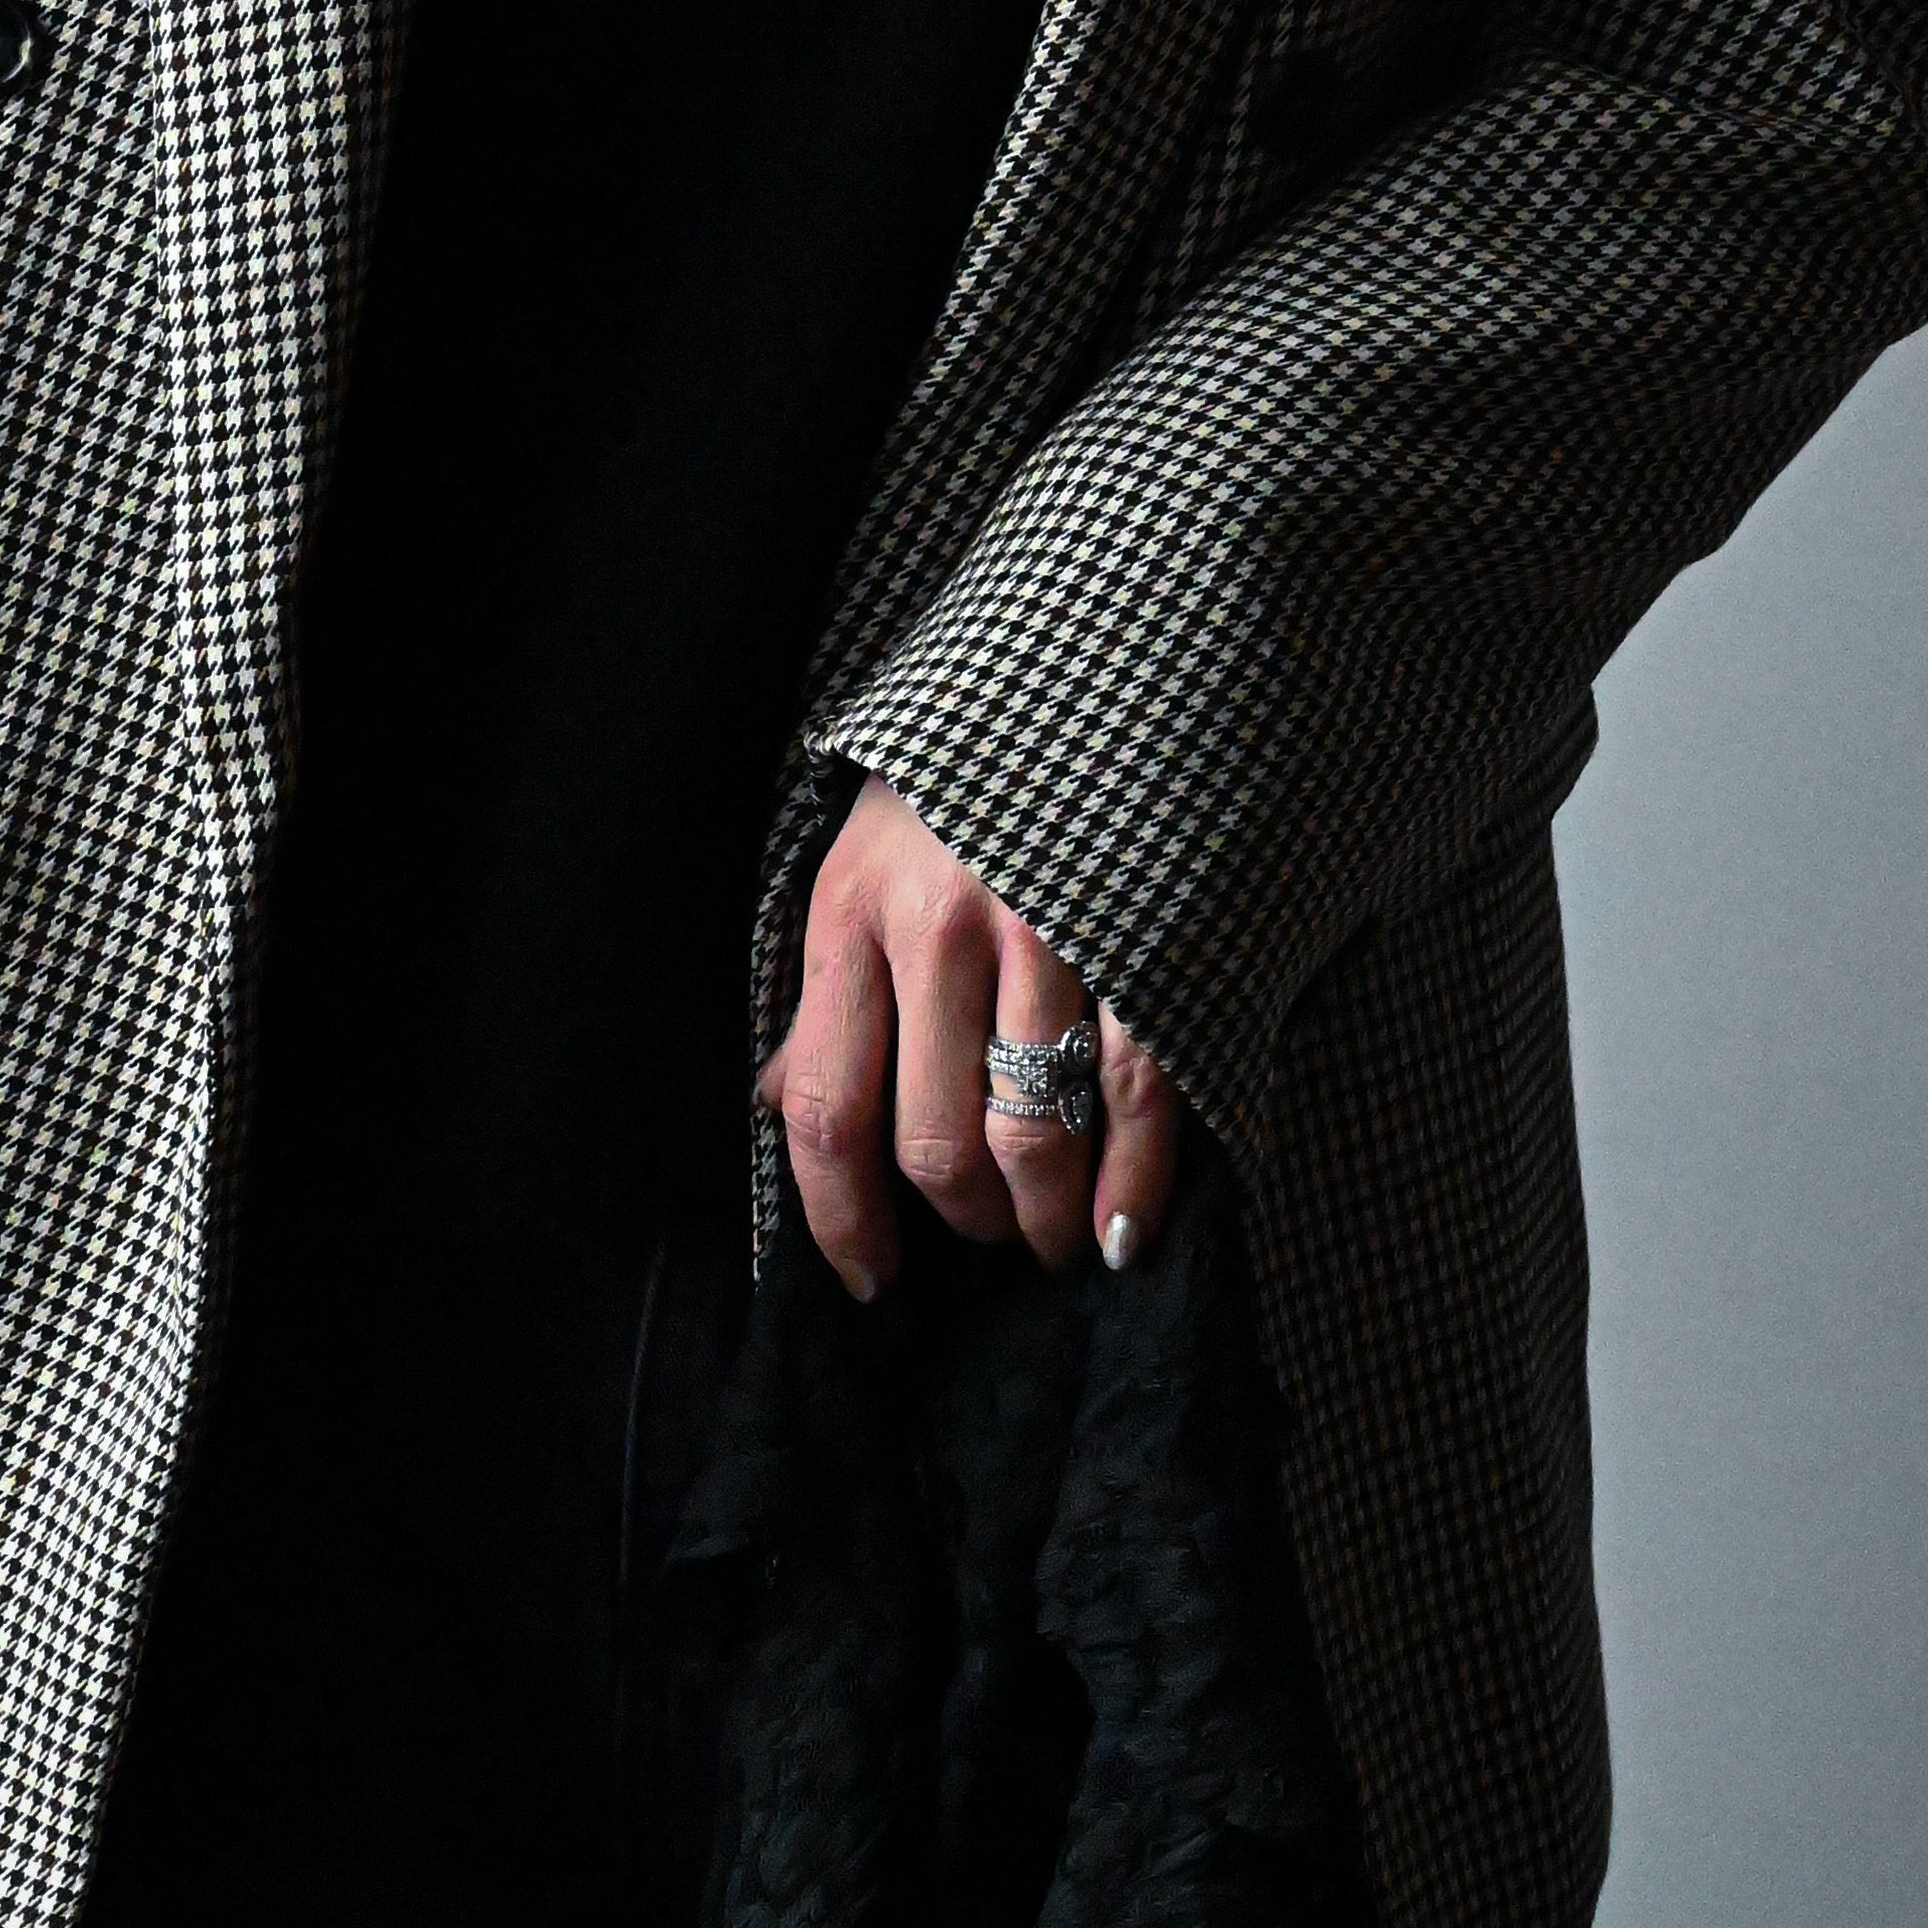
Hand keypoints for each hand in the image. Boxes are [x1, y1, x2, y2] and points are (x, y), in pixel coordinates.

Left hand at [758, 770, 1181, 1295]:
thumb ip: (831, 982)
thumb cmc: (967, 772)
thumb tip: (779, 1107)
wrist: (1110, 647)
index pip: (823, 1108)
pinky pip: (1138, 1097)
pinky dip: (1134, 1184)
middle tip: (988, 1238)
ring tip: (1055, 1240)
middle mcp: (942, 926)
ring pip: (1033, 1136)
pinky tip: (1122, 1230)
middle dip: (964, 1222)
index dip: (839, 1220)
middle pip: (934, 1143)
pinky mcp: (1148, 935)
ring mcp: (1052, 932)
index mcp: (854, 907)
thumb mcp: (865, 852)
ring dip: (1043, 1219)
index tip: (869, 1280)